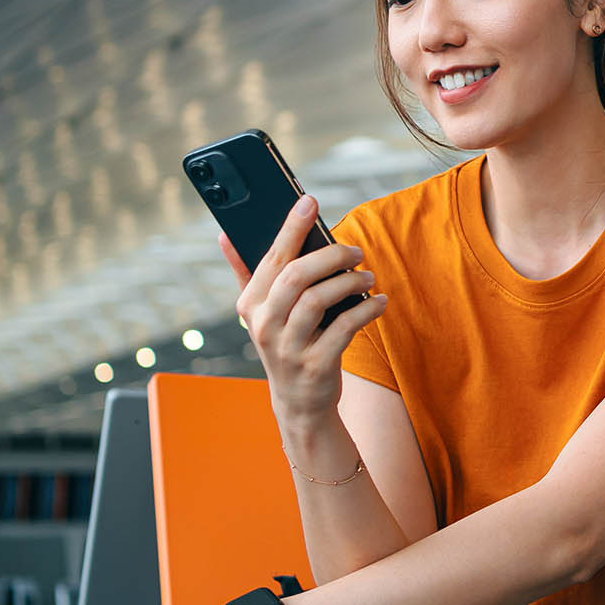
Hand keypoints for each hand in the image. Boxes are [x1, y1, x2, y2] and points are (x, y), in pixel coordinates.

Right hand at [224, 195, 389, 433]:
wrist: (298, 403)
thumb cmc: (284, 344)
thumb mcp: (259, 313)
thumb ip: (245, 273)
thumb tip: (225, 235)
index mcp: (250, 305)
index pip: (271, 258)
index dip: (290, 228)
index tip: (309, 201)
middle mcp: (264, 325)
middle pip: (295, 276)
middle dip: (329, 256)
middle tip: (355, 250)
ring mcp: (288, 348)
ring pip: (317, 300)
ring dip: (349, 282)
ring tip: (367, 276)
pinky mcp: (315, 366)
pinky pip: (344, 328)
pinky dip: (366, 310)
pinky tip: (379, 301)